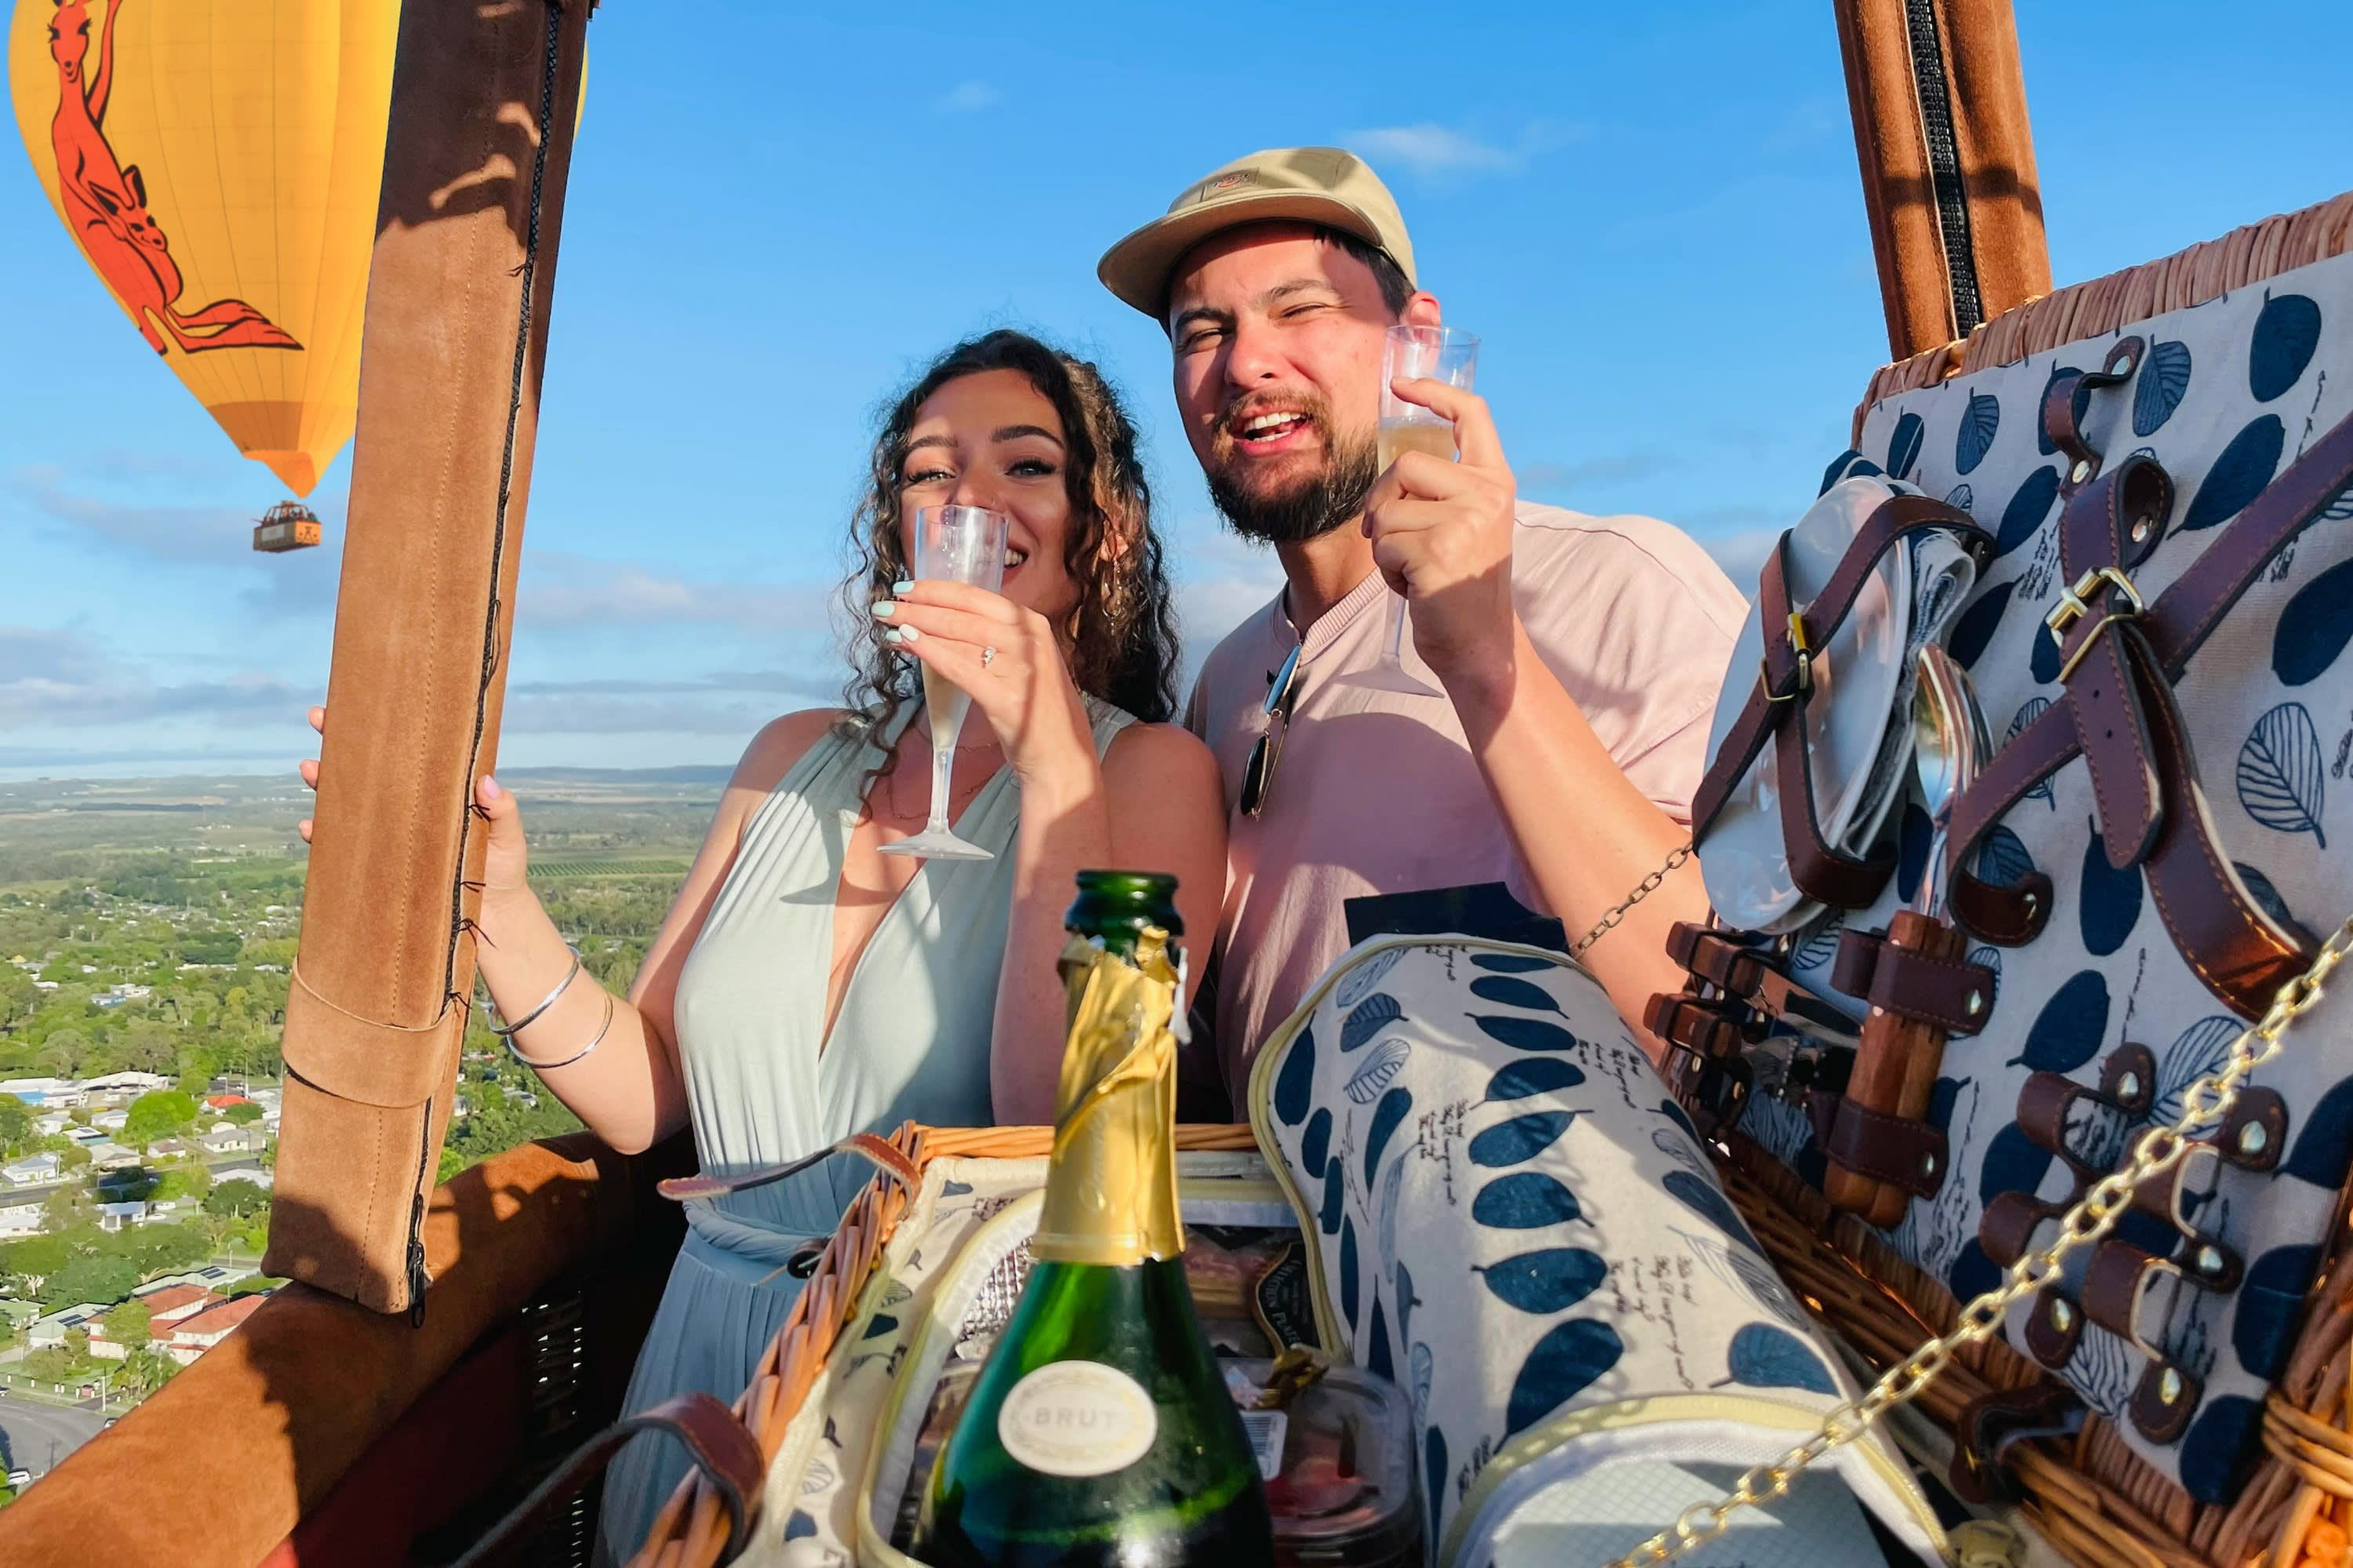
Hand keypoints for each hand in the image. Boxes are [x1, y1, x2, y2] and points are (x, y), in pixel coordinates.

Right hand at [299, 705, 532, 903]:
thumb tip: (486, 780)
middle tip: (320, 720)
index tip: (354, 700)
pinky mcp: (378, 870)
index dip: (378, 729)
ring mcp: (388, 839)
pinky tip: (311, 828)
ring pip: (346, 806)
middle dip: (339, 745)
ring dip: (324, 786)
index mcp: (432, 794)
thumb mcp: (508, 836)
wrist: (493, 921)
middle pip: (365, 772)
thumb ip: (501, 810)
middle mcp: (405, 812)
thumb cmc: (503, 870)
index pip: (402, 754)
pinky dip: (322, 839)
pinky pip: (341, 850)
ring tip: (312, 769)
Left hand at [873, 583, 1097, 792]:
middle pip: (961, 614)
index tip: (906, 587)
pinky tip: (907, 642)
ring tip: (887, 624)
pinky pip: (959, 667)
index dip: (936, 590)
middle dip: (917, 607)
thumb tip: (940, 622)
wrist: (1062, 757)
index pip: (976, 597)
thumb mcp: (1026, 662)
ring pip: (957, 637)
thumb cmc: (1039, 710)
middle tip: (884, 606)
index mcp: (1032, 624)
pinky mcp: (1005, 697)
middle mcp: (1028, 640)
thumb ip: (995, 640)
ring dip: (916, 626)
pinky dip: (929, 652)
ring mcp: (1019, 667)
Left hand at [1363, 378, 1519, 687]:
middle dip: (1381, 502)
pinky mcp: (1439, 550)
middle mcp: (1487, 493)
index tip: (1402, 386)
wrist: (1479, 644)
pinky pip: (1385, 546)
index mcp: (1495, 481)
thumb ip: (1442, 490)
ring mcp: (1465, 521)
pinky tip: (1415, 587)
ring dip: (1386, 546)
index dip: (1434, 392)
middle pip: (1404, 466)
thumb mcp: (1466, 524)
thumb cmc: (1461, 584)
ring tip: (1416, 569)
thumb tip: (1391, 463)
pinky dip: (1388, 571)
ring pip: (1388, 511)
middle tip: (1392, 537)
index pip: (1471, 415)